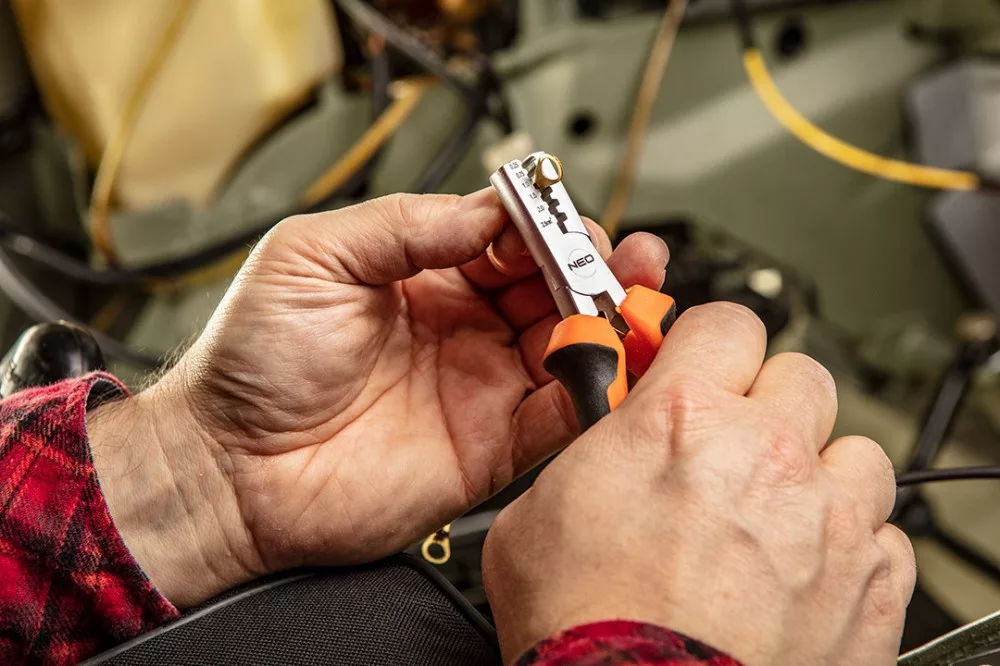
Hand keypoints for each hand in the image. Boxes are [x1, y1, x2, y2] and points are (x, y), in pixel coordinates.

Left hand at [87, 190, 668, 605]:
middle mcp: (462, 328)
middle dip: (593, 266)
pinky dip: (594, 391)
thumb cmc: (254, 362)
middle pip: (553, 287)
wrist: (230, 466)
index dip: (541, 227)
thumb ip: (405, 225)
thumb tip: (488, 210)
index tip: (560, 223)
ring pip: (569, 344)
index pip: (507, 238)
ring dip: (608, 320)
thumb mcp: (314, 256)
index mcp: (423, 276)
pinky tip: (606, 364)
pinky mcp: (491, 447)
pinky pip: (558, 416)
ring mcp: (480, 386)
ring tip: (629, 299)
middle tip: (614, 259)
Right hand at [482, 303, 915, 664]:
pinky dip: (851, 545)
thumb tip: (598, 444)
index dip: (710, 343)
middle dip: (767, 403)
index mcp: (682, 420)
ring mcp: (828, 521)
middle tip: (733, 444)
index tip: (698, 364)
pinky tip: (805, 570)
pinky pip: (884, 535)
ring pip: (856, 453)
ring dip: (819, 473)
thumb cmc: (583, 628)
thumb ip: (588, 453)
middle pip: (802, 377)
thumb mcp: (538, 511)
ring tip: (775, 514)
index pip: (727, 323)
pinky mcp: (869, 588)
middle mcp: (767, 455)